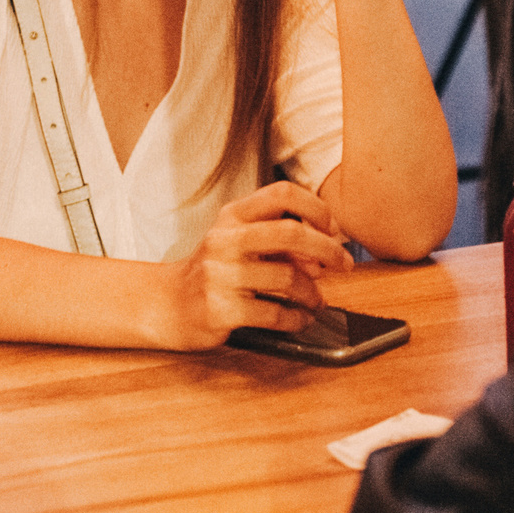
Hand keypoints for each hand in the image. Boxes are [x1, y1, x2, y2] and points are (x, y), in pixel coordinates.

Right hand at [154, 180, 352, 349]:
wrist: (168, 304)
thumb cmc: (214, 271)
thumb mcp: (239, 242)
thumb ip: (278, 242)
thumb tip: (323, 257)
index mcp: (232, 215)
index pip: (283, 193)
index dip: (316, 208)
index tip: (332, 228)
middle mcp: (225, 239)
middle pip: (291, 233)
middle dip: (328, 250)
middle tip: (345, 265)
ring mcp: (221, 275)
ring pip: (287, 278)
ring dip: (313, 294)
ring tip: (317, 301)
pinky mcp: (220, 309)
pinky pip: (274, 314)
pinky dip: (296, 319)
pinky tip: (300, 319)